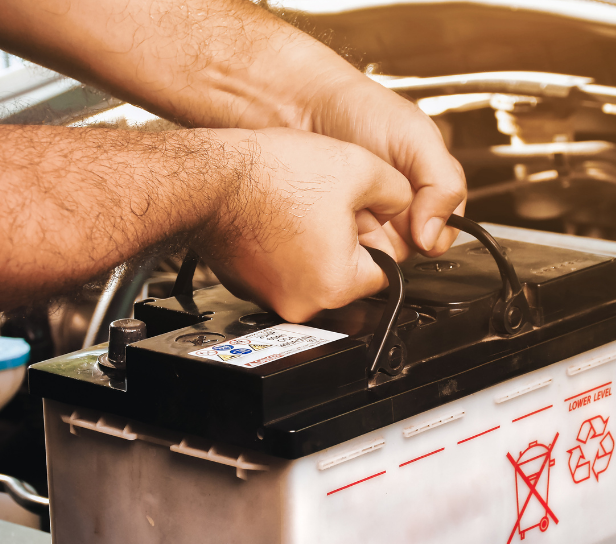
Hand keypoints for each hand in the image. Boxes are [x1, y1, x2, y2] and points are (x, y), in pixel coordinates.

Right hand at [198, 127, 412, 322]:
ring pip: (316, 273)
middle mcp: (304, 304)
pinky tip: (279, 217)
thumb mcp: (359, 168)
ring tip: (301, 209)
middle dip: (348, 242)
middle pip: (349, 275)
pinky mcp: (249, 287)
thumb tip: (405, 204)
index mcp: (338, 283)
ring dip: (317, 244)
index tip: (366, 216)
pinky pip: (284, 272)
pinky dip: (287, 249)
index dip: (380, 237)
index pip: (386, 271)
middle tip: (330, 207)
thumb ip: (399, 192)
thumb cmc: (271, 176)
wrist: (209, 177)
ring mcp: (272, 299)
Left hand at [305, 72, 466, 258]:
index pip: (446, 231)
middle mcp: (404, 206)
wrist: (305, 105)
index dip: (432, 235)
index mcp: (431, 187)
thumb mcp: (417, 138)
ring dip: (368, 236)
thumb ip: (442, 184)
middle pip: (412, 248)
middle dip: (395, 235)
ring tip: (354, 207)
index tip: (415, 226)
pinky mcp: (342, 227)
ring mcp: (372, 218)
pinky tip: (335, 213)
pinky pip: (349, 249)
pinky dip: (343, 236)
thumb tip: (434, 235)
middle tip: (378, 208)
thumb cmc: (362, 111)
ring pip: (381, 253)